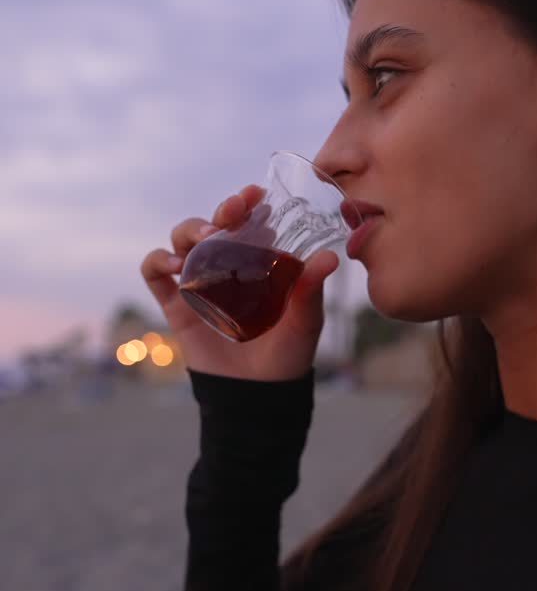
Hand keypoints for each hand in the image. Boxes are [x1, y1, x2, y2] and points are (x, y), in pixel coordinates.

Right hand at [140, 186, 339, 380]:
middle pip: (214, 224)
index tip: (255, 195)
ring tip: (205, 239)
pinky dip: (158, 260)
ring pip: (183, 240)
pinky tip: (175, 265)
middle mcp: (227, 266)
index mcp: (258, 262)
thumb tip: (329, 257)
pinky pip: (154, 272)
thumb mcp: (305, 322)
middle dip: (221, 211)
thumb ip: (311, 289)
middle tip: (233, 212)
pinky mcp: (177, 305)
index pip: (249, 222)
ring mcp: (200, 283)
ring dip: (190, 230)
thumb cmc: (287, 356)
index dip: (248, 204)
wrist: (258, 395)